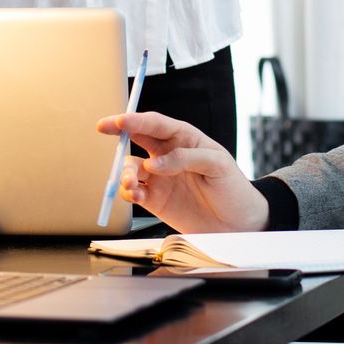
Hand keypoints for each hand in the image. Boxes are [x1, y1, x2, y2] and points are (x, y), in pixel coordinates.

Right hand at [97, 110, 267, 231]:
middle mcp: (168, 155)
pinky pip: (134, 192)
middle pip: (136, 138)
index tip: (119, 120)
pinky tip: (135, 196)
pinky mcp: (155, 200)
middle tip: (105, 130)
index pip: (155, 123)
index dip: (135, 119)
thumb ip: (185, 158)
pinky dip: (128, 193)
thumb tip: (154, 163)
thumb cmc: (233, 188)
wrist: (238, 224)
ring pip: (131, 167)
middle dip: (119, 133)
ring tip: (131, 183)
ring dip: (125, 172)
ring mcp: (160, 177)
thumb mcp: (218, 165)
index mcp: (185, 138)